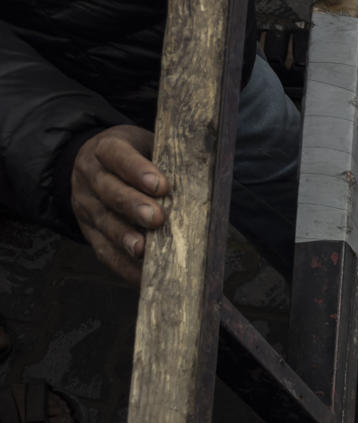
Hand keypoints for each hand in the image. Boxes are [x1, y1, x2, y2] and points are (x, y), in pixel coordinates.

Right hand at [70, 126, 167, 282]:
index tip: (160, 185)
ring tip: (143, 250)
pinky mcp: (89, 232)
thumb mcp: (147, 146)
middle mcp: (90, 176)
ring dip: (124, 238)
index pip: (116, 155)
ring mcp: (87, 205)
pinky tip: (142, 277)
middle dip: (132, 206)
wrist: (96, 165)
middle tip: (156, 219)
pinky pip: (103, 250)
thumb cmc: (137, 157)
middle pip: (108, 190)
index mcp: (105, 149)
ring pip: (104, 222)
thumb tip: (206, 181)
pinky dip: (123, 265)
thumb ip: (167, 160)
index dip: (136, 169)